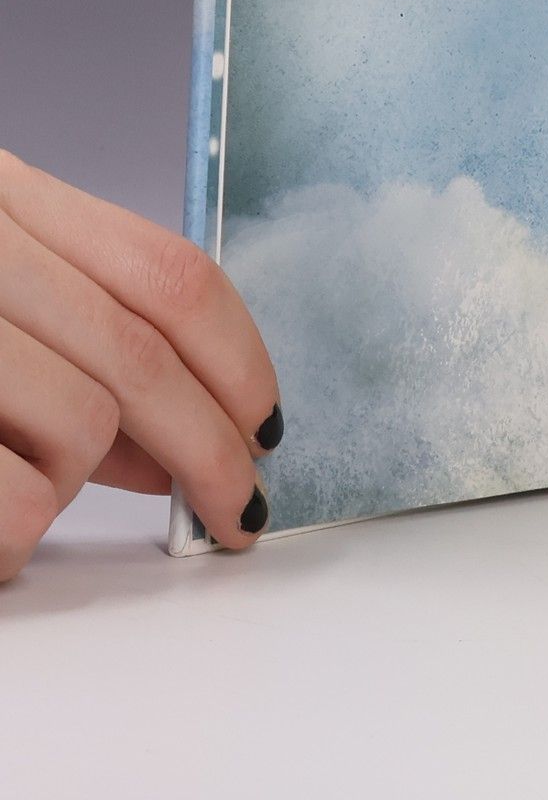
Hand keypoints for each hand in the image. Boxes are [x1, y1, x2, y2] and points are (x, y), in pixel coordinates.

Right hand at [0, 148, 280, 579]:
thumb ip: (73, 338)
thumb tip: (174, 439)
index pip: (169, 273)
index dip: (238, 356)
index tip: (266, 424)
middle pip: (142, 357)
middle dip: (212, 447)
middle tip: (238, 512)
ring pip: (80, 422)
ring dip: (80, 484)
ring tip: (35, 493)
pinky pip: (6, 496)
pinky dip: (16, 532)